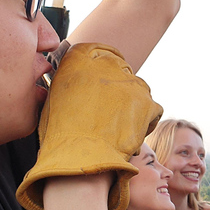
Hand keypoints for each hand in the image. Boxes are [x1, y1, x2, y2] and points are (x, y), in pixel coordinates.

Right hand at [16, 43, 162, 209]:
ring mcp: (129, 83)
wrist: (80, 158)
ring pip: (140, 90)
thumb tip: (78, 85)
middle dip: (120, 90)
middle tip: (114, 112)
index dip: (106, 68)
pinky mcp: (146, 102)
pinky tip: (133, 134)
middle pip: (123, 72)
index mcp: (79, 60)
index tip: (107, 81)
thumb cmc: (62, 136)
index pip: (100, 51)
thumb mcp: (56, 100)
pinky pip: (153, 109)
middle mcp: (105, 66)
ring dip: (135, 105)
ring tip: (121, 126)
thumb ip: (70, 84)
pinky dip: (147, 121)